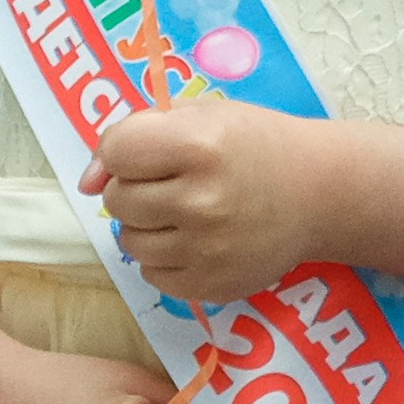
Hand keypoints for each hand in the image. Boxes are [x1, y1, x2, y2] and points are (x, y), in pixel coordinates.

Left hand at [82, 99, 329, 305]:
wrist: (316, 192)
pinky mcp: (211, 287)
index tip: (146, 150)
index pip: (116, 150)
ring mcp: (205, 251)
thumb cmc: (253, 143)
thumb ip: (137, 134)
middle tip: (170, 179)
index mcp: (196, 146)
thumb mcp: (200, 115)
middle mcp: (199, 201)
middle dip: (134, 187)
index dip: (122, 150)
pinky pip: (153, 276)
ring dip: (144, 224)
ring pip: (130, 242)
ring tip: (180, 209)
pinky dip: (162, 258)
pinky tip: (191, 238)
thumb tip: (86, 182)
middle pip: (118, 200)